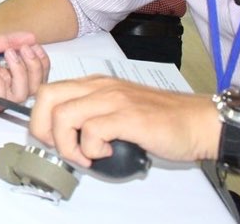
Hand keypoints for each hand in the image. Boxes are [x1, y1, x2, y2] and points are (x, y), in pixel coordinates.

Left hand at [0, 34, 49, 114]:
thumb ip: (7, 40)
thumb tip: (31, 36)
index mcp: (6, 75)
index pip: (35, 75)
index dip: (40, 62)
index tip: (34, 45)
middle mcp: (2, 88)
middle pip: (33, 88)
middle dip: (34, 67)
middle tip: (24, 50)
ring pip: (20, 95)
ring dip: (20, 72)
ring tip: (8, 54)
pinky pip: (0, 99)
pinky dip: (0, 82)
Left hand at [29, 76, 218, 168]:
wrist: (198, 121)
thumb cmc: (162, 119)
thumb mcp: (117, 109)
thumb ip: (92, 115)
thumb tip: (67, 137)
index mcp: (94, 84)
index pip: (48, 91)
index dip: (41, 118)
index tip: (53, 140)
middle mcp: (100, 86)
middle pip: (47, 97)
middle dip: (43, 127)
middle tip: (62, 147)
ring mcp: (113, 99)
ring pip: (63, 115)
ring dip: (66, 143)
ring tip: (85, 156)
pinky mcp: (128, 117)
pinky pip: (92, 131)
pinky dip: (91, 149)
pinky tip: (107, 154)